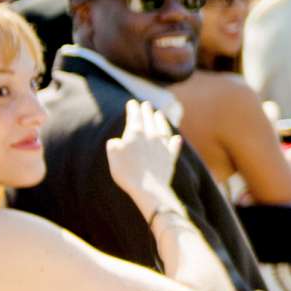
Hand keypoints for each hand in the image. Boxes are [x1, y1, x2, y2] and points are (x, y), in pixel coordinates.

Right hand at [106, 100, 182, 217]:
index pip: (134, 116)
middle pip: (149, 119)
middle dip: (146, 111)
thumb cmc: (127, 172)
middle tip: (146, 105)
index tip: (132, 103)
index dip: (133, 109)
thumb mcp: (113, 157)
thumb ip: (114, 145)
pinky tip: (177, 138)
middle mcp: (151, 136)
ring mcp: (162, 146)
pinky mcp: (170, 157)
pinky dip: (175, 141)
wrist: (149, 187)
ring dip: (161, 120)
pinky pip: (174, 146)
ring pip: (163, 129)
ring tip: (160, 114)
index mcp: (135, 133)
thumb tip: (117, 141)